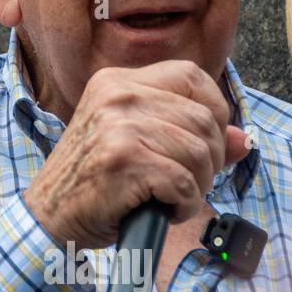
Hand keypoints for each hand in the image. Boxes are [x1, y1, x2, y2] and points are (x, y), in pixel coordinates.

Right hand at [23, 60, 249, 249]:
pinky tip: (165, 209)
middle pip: (203, 118)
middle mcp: (116, 96)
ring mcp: (118, 126)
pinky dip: (185, 205)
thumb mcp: (135, 143)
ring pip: (199, 151)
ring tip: (172, 197)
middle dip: (210, 158)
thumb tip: (243, 139)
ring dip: (198, 185)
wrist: (48, 215)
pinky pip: (185, 182)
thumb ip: (186, 134)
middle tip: (187, 181)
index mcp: (116, 83)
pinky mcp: (123, 160)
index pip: (191, 75)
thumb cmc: (92, 181)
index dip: (215, 108)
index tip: (209, 140)